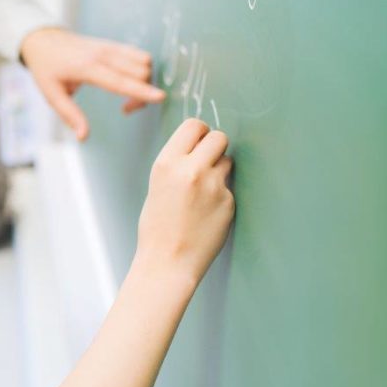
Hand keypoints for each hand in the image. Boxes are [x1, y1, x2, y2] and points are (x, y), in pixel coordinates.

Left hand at [19, 27, 163, 140]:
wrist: (44, 40)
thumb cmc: (47, 69)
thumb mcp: (51, 95)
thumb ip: (70, 115)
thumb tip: (84, 137)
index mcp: (86, 68)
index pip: (119, 81)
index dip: (141, 91)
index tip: (160, 97)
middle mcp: (102, 54)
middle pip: (139, 71)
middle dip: (142, 93)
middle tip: (126, 109)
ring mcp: (109, 47)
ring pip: (144, 60)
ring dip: (145, 81)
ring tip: (127, 96)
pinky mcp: (113, 44)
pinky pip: (138, 54)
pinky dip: (142, 69)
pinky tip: (128, 81)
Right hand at [136, 119, 234, 283]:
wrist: (168, 260)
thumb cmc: (158, 227)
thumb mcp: (157, 186)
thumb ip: (178, 164)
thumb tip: (198, 147)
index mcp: (167, 163)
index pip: (194, 125)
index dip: (199, 133)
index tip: (198, 142)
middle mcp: (191, 169)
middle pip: (219, 137)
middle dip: (215, 147)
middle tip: (207, 162)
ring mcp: (213, 185)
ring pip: (228, 160)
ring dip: (221, 169)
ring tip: (205, 190)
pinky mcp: (228, 201)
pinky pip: (230, 186)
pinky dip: (222, 195)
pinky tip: (208, 212)